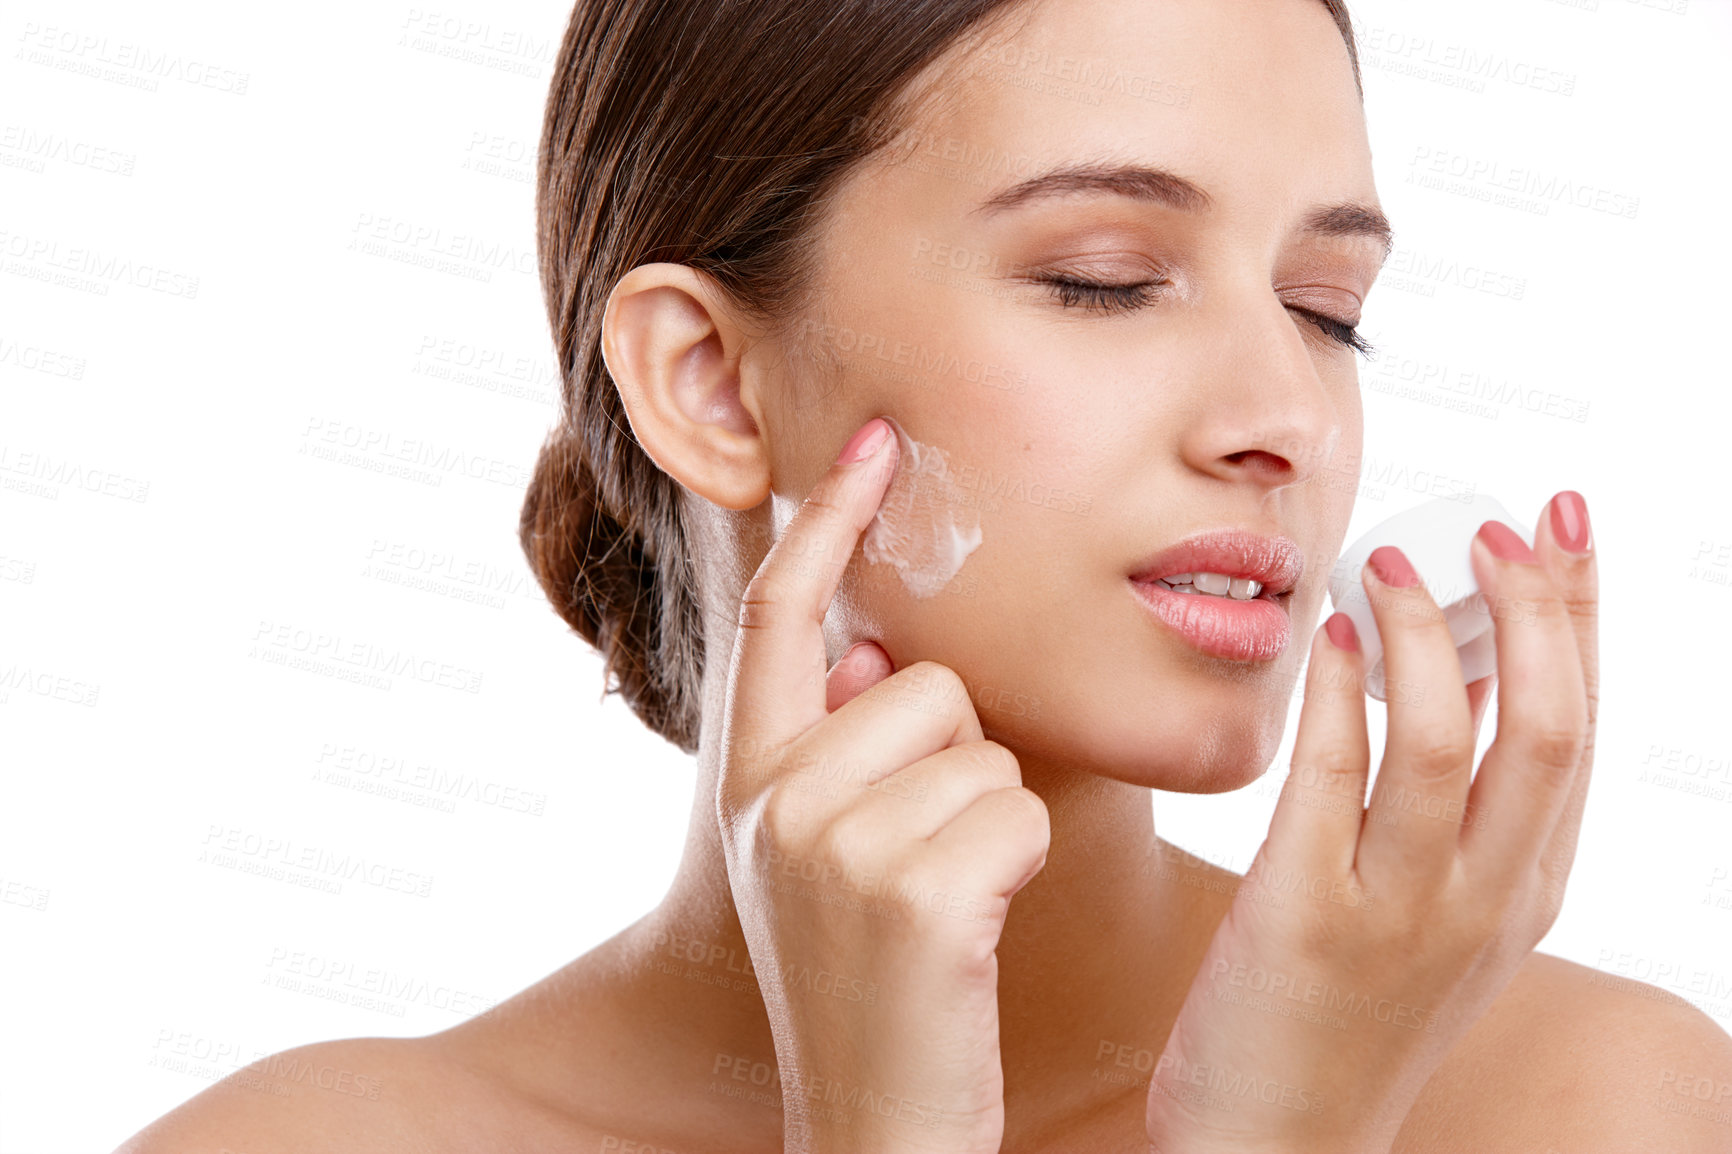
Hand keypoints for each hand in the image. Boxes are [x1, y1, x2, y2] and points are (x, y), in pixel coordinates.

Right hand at [716, 416, 1050, 1153]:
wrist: (874, 1127)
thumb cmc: (873, 983)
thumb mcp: (822, 860)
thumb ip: (836, 751)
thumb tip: (871, 661)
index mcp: (747, 780)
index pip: (778, 616)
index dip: (827, 522)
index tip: (876, 445)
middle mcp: (772, 798)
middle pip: (922, 681)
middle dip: (956, 758)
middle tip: (926, 864)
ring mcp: (831, 841)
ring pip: (982, 745)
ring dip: (992, 818)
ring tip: (948, 903)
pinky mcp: (910, 886)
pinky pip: (1019, 807)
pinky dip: (1022, 861)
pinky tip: (976, 930)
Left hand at [1144, 494, 1597, 1152]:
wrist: (1278, 1145)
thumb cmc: (1346, 1018)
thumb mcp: (1440, 922)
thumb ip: (1457, 819)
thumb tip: (1449, 678)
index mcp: (1526, 892)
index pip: (1577, 730)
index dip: (1579, 617)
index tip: (1564, 525)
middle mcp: (1484, 902)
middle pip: (1542, 726)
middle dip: (1532, 608)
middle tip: (1495, 523)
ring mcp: (1400, 913)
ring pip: (1446, 742)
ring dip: (1424, 634)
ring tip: (1390, 563)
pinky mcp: (1305, 919)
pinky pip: (1332, 778)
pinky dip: (1338, 692)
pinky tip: (1326, 638)